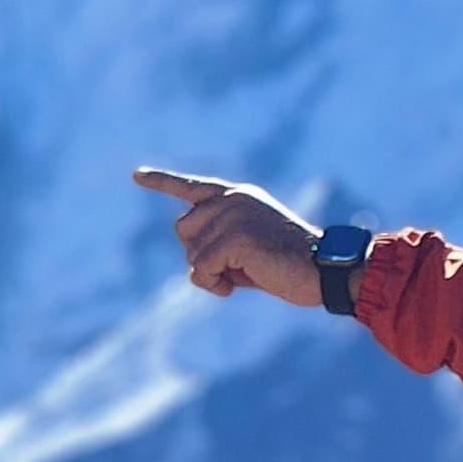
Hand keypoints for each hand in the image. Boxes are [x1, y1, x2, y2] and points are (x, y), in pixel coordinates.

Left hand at [136, 167, 321, 307]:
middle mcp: (232, 199)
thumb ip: (220, 247)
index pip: (191, 186)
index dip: (162, 182)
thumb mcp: (248, 251)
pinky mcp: (234, 236)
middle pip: (183, 230)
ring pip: (191, 253)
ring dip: (211, 273)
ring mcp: (233, 214)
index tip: (136, 176)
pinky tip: (237, 285)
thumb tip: (193, 271)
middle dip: (200, 255)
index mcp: (238, 196)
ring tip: (244, 275)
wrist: (325, 269)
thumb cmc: (289, 266)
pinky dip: (214, 283)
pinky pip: (201, 268)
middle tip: (234, 267)